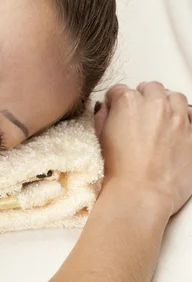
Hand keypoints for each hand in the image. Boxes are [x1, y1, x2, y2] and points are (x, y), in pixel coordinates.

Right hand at [94, 82, 191, 215]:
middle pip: (150, 88)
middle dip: (143, 97)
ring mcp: (178, 119)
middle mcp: (155, 105)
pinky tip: (176, 128)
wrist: (141, 193)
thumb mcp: (99, 138)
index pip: (120, 90)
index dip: (115, 101)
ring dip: (166, 103)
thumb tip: (107, 109)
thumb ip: (103, 116)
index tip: (115, 109)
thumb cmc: (118, 170)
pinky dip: (185, 119)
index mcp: (128, 102)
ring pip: (175, 97)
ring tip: (159, 118)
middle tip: (137, 113)